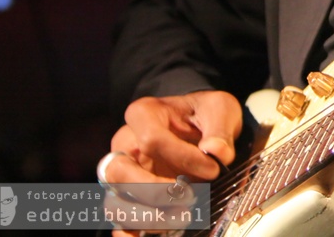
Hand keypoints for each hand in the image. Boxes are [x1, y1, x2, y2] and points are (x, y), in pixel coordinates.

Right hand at [101, 90, 240, 236]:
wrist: (200, 123)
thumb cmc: (204, 114)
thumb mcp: (219, 109)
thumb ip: (219, 129)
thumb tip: (217, 152)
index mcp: (144, 115)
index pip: (151, 140)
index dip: (183, 158)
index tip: (213, 168)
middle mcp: (126, 145)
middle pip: (118, 173)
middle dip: (153, 191)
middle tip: (189, 196)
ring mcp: (125, 173)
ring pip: (114, 202)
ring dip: (146, 217)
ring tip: (181, 217)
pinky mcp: (130, 197)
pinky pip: (119, 221)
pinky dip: (131, 233)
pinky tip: (157, 234)